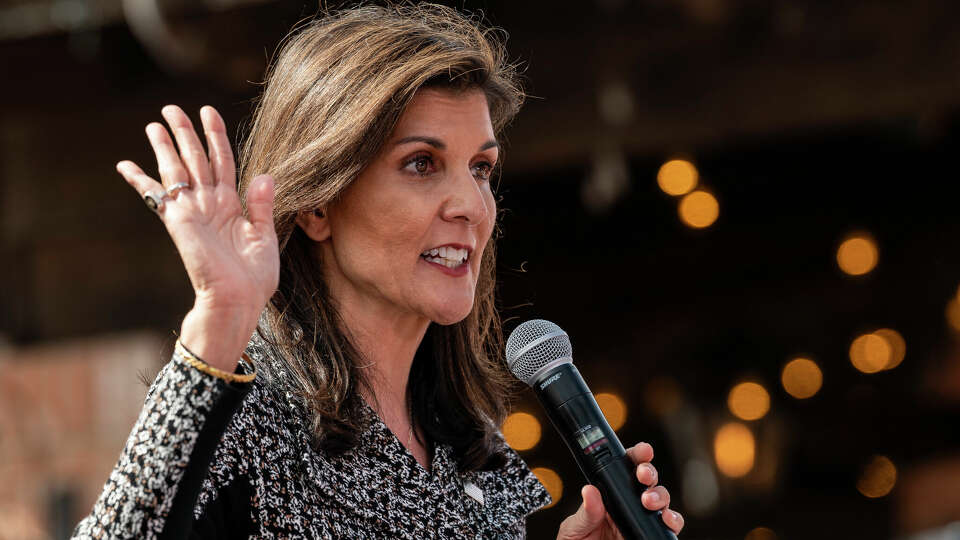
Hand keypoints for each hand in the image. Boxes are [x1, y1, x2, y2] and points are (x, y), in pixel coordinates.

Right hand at [117, 105, 278, 369]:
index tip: (208, 111)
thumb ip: (263, 206)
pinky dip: (140, 180)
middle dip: (185, 133)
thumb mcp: (265, 237)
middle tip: (171, 108)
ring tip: (155, 122)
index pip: (223, 161)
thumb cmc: (254, 277)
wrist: (238, 300)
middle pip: (196, 159)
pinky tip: (125, 165)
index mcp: (233, 205)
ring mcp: (193, 212)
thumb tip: (264, 175)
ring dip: (166, 146)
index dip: (215, 136)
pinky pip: (157, 195)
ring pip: (177, 170)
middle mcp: (210, 204)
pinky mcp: (179, 222)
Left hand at [556, 442, 683, 539]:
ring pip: (662, 499)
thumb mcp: (575, 526)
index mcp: (609, 494)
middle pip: (648, 480)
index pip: (626, 468)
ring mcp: (641, 519)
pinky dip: (673, 520)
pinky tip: (667, 518)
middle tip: (642, 474)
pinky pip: (668, 526)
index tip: (642, 450)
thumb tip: (589, 490)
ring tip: (649, 501)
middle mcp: (629, 503)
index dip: (637, 455)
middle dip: (649, 472)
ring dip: (660, 495)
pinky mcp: (650, 535)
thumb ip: (586, 512)